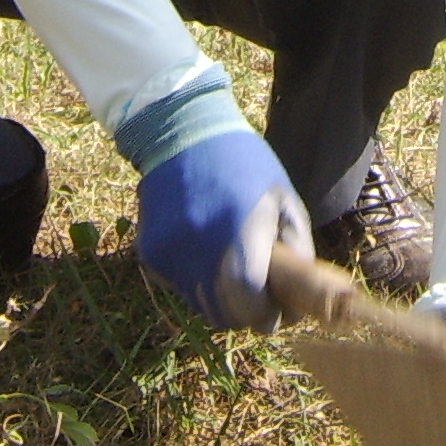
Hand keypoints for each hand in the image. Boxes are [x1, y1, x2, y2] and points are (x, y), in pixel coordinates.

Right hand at [134, 126, 309, 329]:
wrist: (181, 131)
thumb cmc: (243, 163)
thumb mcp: (283, 198)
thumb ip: (295, 252)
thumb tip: (293, 304)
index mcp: (238, 232)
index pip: (248, 303)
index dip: (266, 314)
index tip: (278, 310)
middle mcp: (198, 249)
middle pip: (223, 314)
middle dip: (245, 312)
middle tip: (260, 293)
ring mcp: (169, 253)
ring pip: (200, 304)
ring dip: (220, 297)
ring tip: (232, 263)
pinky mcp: (150, 253)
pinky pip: (180, 286)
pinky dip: (196, 279)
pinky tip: (204, 246)